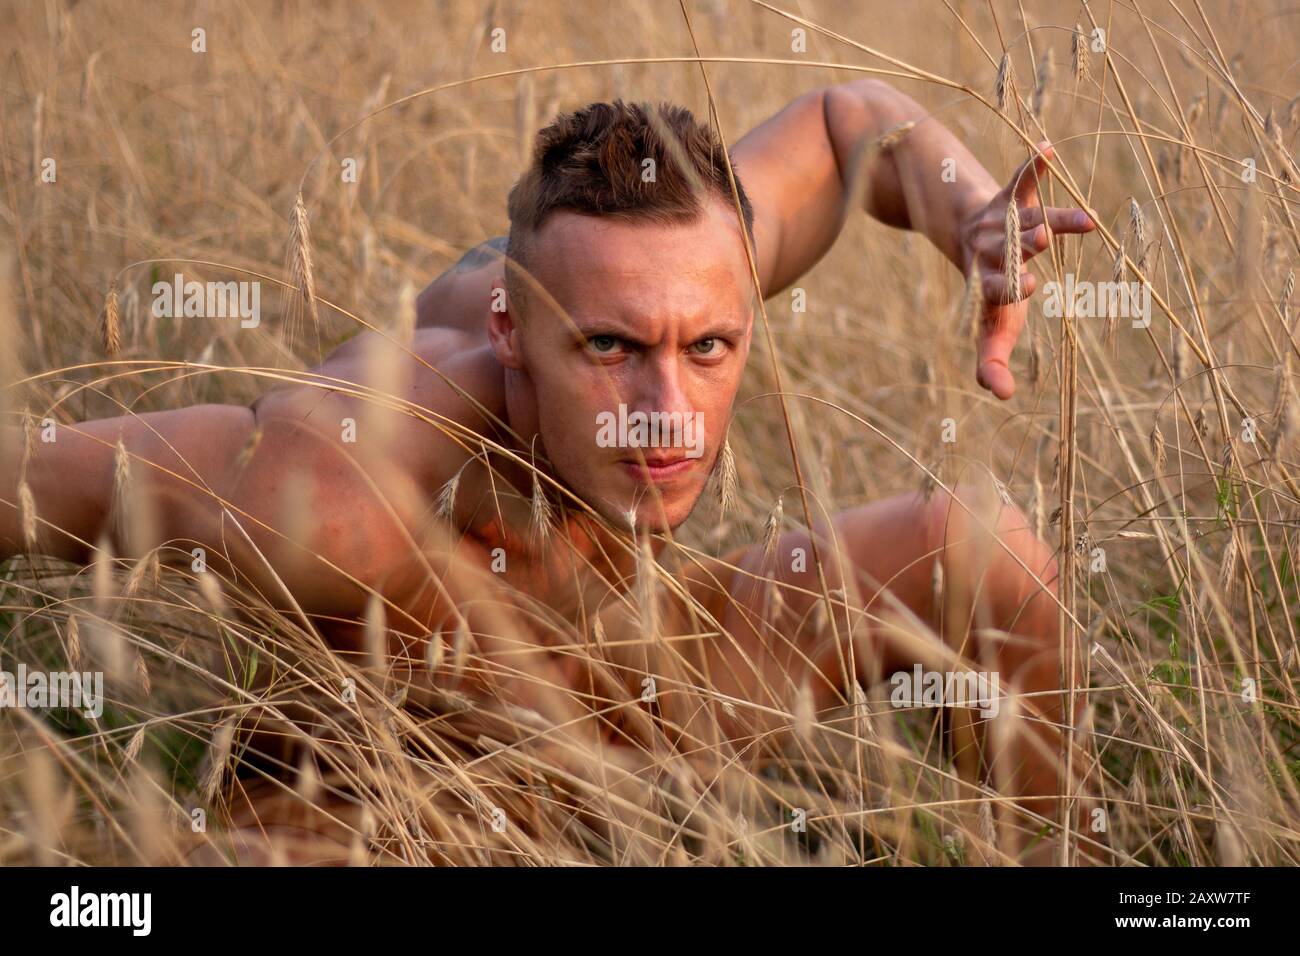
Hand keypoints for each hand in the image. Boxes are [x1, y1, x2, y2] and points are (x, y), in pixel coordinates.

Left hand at [960, 140, 1095, 398]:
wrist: (965, 237)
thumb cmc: (990, 291)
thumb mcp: (992, 325)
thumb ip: (991, 359)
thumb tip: (1001, 395)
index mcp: (986, 283)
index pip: (994, 288)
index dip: (1008, 286)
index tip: (1029, 286)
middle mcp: (989, 251)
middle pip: (1009, 248)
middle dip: (1023, 246)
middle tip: (1040, 241)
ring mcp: (1000, 222)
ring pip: (1026, 218)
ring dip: (1051, 218)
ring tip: (1086, 222)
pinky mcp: (1010, 196)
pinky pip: (1021, 180)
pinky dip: (1034, 167)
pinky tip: (1047, 150)